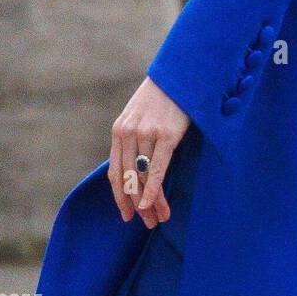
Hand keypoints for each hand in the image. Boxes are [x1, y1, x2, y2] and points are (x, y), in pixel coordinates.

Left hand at [109, 78, 190, 228]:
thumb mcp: (140, 114)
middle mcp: (129, 133)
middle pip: (129, 179)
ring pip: (144, 177)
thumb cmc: (162, 96)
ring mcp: (147, 134)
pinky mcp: (167, 135)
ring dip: (149, 202)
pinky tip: (152, 204)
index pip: (116, 172)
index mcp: (119, 130)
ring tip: (157, 219)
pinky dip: (153, 189)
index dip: (119, 196)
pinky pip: (157, 168)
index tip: (126, 214)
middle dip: (136, 205)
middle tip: (145, 223)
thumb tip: (137, 167)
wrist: (180, 72)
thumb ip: (134, 137)